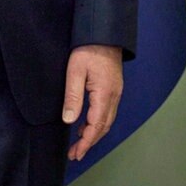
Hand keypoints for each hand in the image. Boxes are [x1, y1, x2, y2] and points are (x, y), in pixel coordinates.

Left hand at [62, 44, 122, 161]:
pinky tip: (87, 122)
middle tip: (75, 153)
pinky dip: (98, 121)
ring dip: (94, 133)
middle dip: (90, 142)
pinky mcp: (114, 86)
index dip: (86, 142)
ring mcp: (116, 90)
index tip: (76, 154)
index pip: (96, 125)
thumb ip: (72, 97)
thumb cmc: (89, 48)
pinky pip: (108, 110)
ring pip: (107, 119)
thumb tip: (69, 121)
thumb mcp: (75, 71)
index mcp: (105, 93)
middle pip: (104, 126)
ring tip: (79, 142)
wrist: (105, 31)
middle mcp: (114, 95)